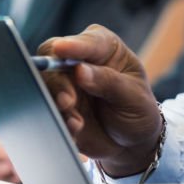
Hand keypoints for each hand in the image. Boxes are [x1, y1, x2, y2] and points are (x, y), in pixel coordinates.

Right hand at [38, 25, 161, 176]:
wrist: (131, 142)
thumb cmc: (137, 109)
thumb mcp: (133, 96)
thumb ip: (108, 82)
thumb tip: (79, 70)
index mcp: (105, 48)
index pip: (87, 41)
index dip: (73, 45)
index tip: (61, 49)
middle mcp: (80, 61)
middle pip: (54, 59)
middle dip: (58, 80)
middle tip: (68, 101)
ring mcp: (66, 84)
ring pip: (46, 86)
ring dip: (57, 104)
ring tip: (77, 122)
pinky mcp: (56, 106)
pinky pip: (46, 110)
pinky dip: (58, 121)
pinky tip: (74, 130)